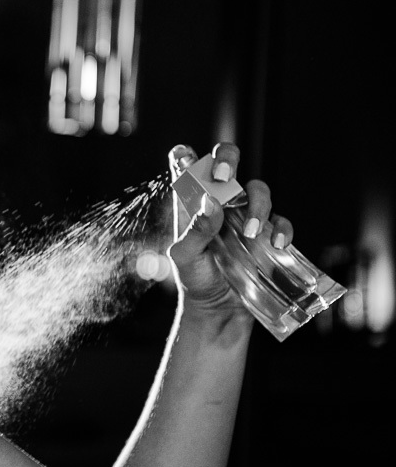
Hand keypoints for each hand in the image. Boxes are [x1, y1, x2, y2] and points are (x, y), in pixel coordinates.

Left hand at [167, 143, 294, 328]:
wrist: (219, 311)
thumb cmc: (195, 280)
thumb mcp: (185, 258)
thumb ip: (195, 231)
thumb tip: (212, 203)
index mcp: (193, 204)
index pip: (187, 169)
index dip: (185, 156)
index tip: (184, 155)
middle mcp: (220, 204)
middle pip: (228, 163)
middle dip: (228, 159)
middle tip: (225, 177)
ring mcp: (245, 216)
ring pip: (258, 190)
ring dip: (258, 205)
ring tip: (251, 232)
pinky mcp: (267, 235)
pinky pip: (281, 222)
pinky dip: (282, 229)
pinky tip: (277, 243)